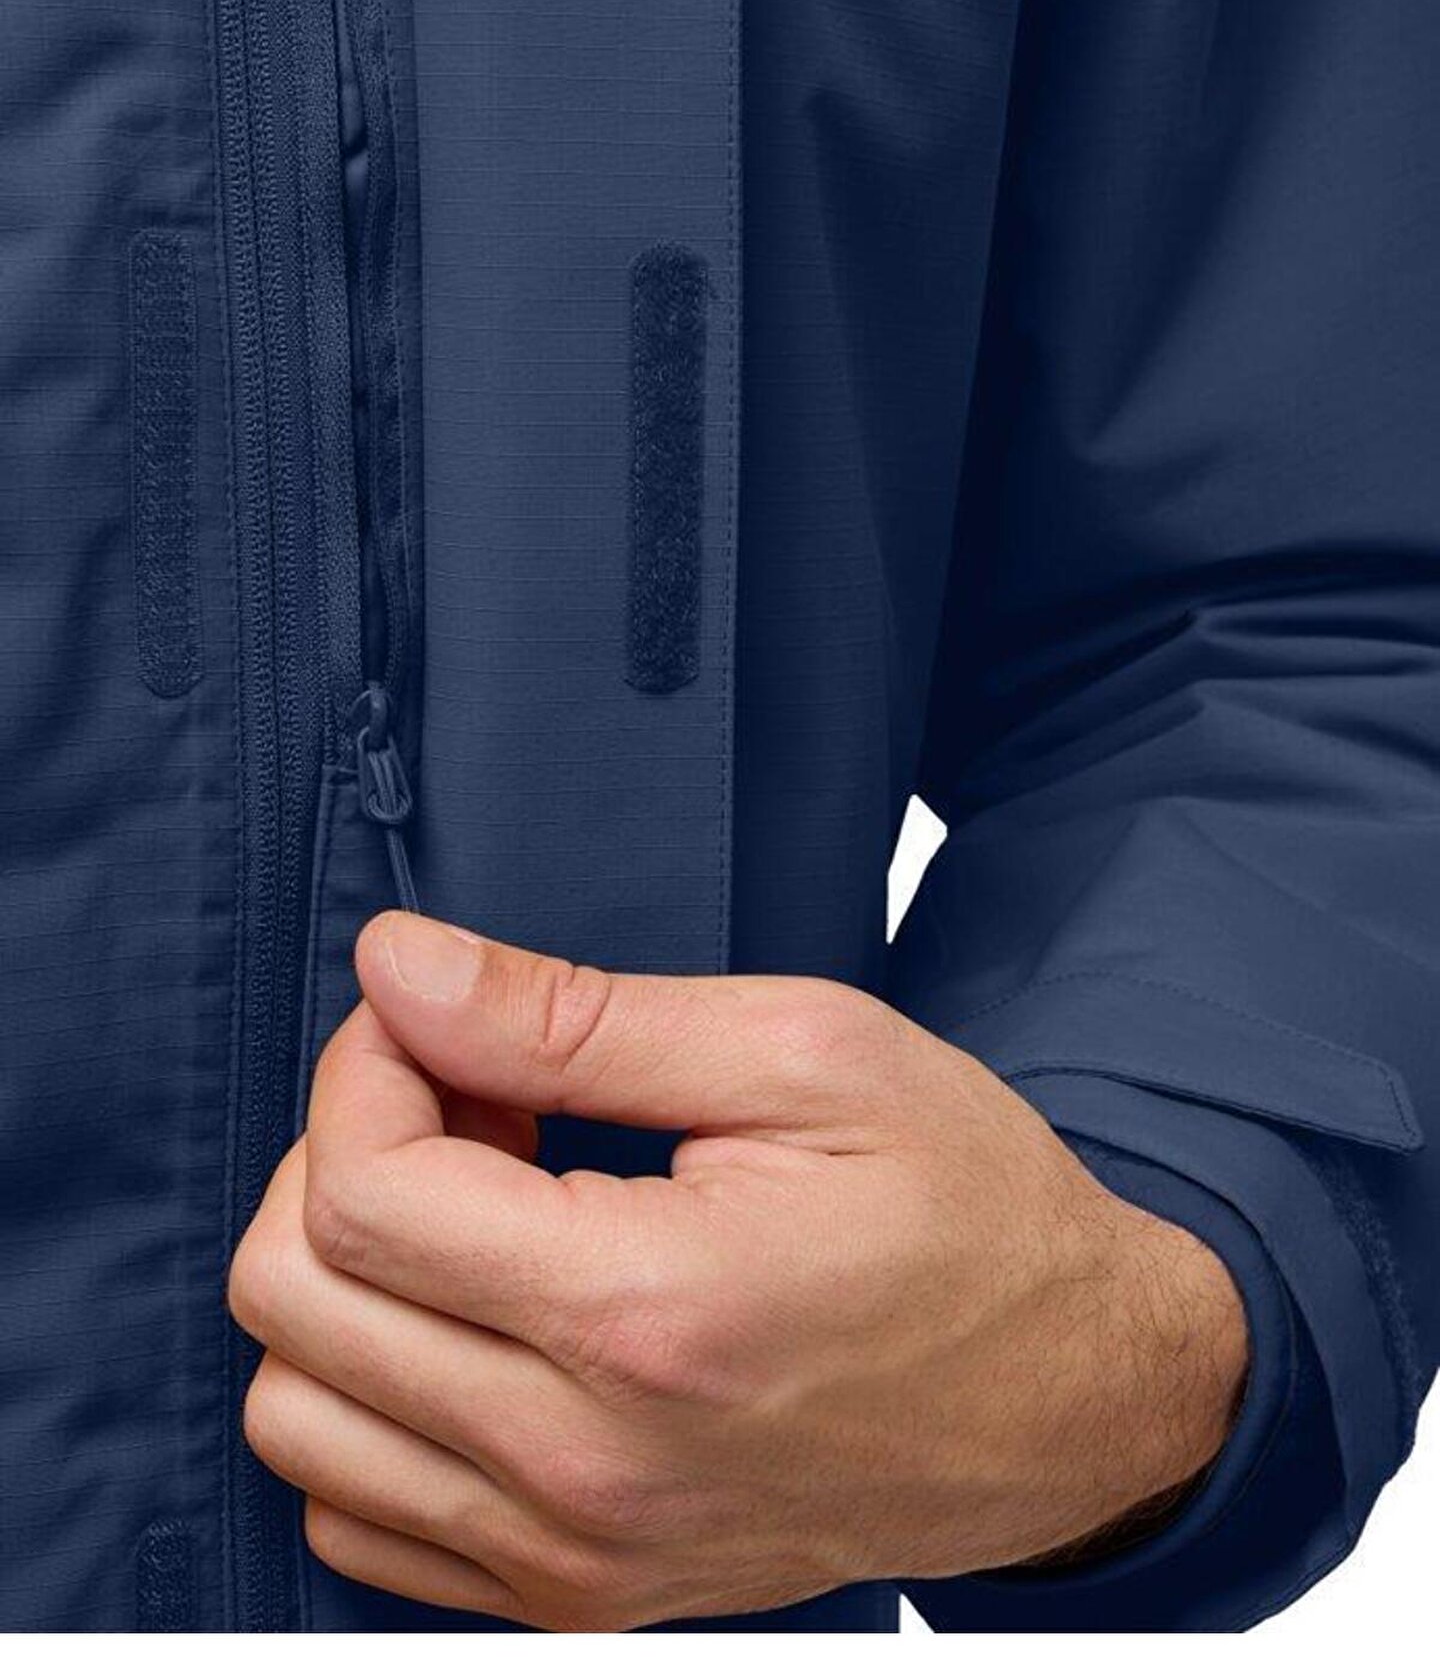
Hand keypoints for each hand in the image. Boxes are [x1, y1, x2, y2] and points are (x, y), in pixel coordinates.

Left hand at [230, 914, 1247, 1628]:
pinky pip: (356, 1516)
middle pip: (294, 1298)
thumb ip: (576, 1018)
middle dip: (345, 1151)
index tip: (440, 1018)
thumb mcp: (802, 1056)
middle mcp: (586, 1467)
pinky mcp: (576, 1603)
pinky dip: (373, 1400)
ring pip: (295, 1413)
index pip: (359, 1191)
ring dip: (350, 1277)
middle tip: (471, 1100)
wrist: (1077, 1399)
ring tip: (480, 1207)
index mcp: (647, 1315)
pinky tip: (485, 1313)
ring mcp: (575, 1557)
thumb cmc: (967, 1208)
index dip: (368, 1064)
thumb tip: (400, 967)